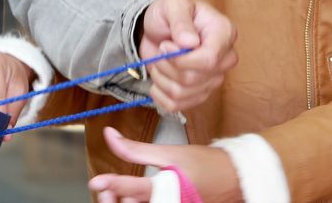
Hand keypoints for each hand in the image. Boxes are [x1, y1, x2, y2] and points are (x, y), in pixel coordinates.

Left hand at [90, 127, 239, 202]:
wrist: (235, 179)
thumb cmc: (205, 164)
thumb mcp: (170, 152)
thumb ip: (137, 149)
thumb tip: (110, 136)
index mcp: (169, 187)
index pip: (134, 189)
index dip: (112, 185)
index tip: (97, 182)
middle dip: (115, 199)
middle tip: (104, 190)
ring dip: (126, 202)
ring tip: (119, 193)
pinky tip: (135, 198)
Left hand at [140, 0, 236, 111]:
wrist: (160, 27)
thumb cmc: (170, 14)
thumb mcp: (172, 6)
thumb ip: (181, 21)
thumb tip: (189, 42)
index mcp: (224, 33)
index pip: (209, 59)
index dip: (181, 58)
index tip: (165, 45)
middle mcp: (224, 59)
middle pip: (193, 78)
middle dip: (166, 65)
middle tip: (161, 48)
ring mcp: (213, 79)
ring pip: (182, 93)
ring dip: (160, 77)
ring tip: (160, 60)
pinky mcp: (199, 93)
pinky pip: (176, 105)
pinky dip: (159, 94)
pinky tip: (158, 78)